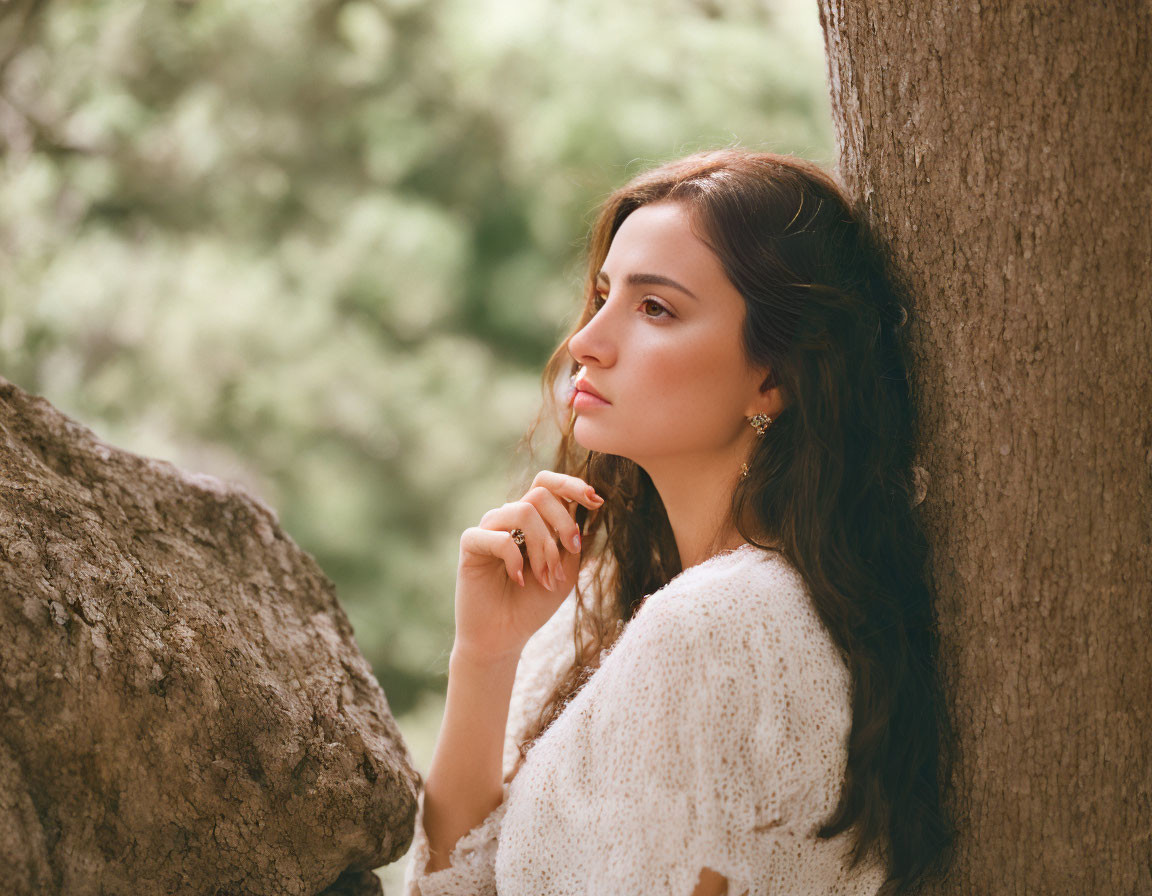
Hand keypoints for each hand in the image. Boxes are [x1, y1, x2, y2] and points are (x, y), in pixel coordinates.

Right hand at [453, 470, 603, 662]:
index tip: (597, 501)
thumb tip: (580, 508)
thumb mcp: (565, 572)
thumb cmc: (532, 605)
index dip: (572, 485)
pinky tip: (519, 581)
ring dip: (543, 546)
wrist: (503, 637)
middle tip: (570, 552)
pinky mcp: (470, 544)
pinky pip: (498, 537)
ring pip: (523, 511)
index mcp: (530, 521)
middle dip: (563, 523)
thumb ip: (571, 541)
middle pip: (540, 493)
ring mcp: (488, 528)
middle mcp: (508, 518)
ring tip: (545, 577)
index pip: (547, 484)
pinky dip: (515, 558)